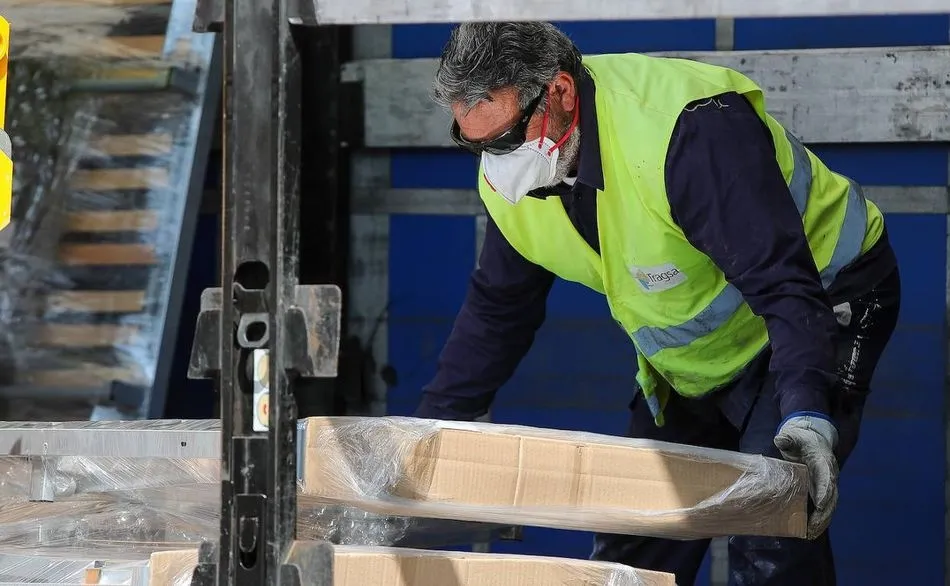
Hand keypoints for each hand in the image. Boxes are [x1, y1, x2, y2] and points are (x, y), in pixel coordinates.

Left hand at [773, 415, 838, 538]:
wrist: (813, 440)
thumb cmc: (802, 439)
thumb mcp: (794, 435)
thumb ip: (788, 438)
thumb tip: (780, 440)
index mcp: (823, 462)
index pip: (826, 477)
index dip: (824, 491)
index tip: (820, 505)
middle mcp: (829, 475)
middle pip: (831, 497)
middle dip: (823, 514)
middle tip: (812, 527)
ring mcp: (828, 485)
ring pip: (830, 506)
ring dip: (822, 521)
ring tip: (811, 534)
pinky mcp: (823, 492)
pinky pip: (824, 508)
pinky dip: (819, 520)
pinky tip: (811, 532)